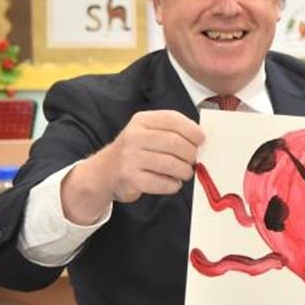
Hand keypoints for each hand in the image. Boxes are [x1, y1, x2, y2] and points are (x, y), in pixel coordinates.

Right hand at [62, 111, 204, 222]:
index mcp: (141, 121)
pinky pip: (163, 183)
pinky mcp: (131, 179)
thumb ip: (170, 130)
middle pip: (175, 143)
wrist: (103, 172)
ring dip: (185, 171)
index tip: (201, 140)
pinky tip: (172, 183)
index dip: (192, 130)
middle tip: (193, 160)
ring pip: (171, 164)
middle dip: (191, 154)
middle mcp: (134, 137)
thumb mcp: (146, 132)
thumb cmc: (134, 151)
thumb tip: (200, 137)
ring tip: (185, 173)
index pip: (173, 119)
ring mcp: (131, 158)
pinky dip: (173, 185)